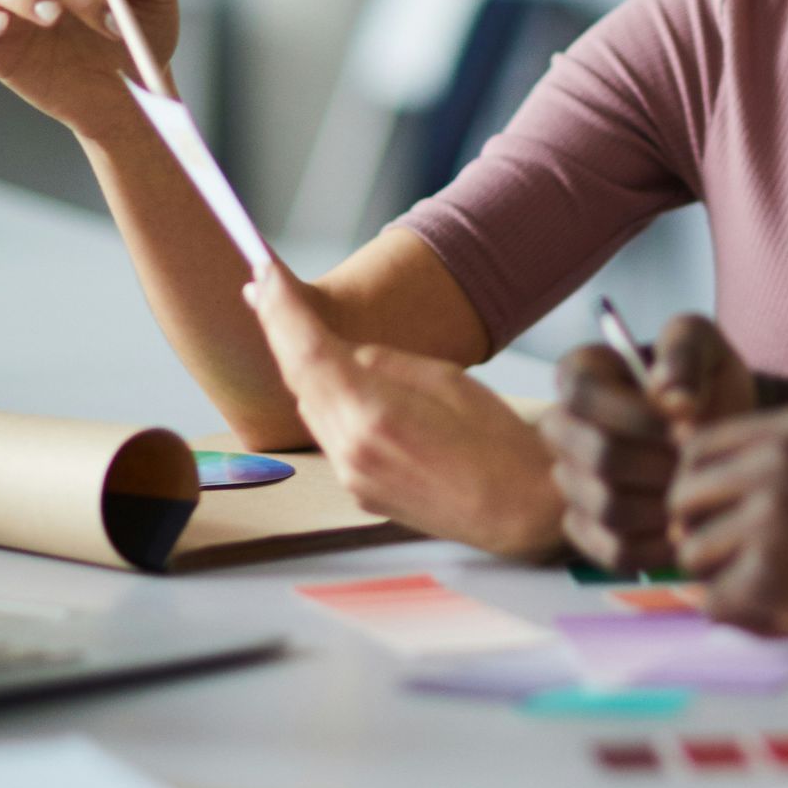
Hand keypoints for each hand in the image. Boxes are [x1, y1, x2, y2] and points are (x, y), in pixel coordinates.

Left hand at [246, 259, 561, 560]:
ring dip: (301, 365)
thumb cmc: (501, 443)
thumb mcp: (448, 381)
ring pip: (311, 407)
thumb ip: (386, 364)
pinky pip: (332, 435)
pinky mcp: (362, 492)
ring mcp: (353, 477)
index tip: (262, 273)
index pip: (306, 351)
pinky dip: (327, 400)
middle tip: (263, 288)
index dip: (279, 309)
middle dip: (279, 330)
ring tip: (288, 322)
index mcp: (373, 415)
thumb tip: (349, 356)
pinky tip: (335, 378)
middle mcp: (351, 451)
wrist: (525, 513)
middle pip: (298, 379)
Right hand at [542, 312, 755, 572]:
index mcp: (580, 373)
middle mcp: (563, 428)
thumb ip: (683, 352)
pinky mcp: (591, 529)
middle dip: (658, 464)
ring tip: (696, 489)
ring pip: (606, 507)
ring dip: (663, 504)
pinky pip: (613, 551)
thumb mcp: (704, 344)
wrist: (725, 428)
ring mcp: (572, 483)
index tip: (687, 426)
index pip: (583, 397)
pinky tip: (685, 525)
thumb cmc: (707, 379)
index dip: (638, 417)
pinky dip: (657, 545)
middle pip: (596, 458)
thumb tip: (669, 394)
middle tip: (697, 464)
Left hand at [669, 402, 787, 667]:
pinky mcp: (774, 573)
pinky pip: (715, 603)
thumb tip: (687, 493)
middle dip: (703, 537)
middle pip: (683, 498)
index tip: (726, 524)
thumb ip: (778, 462)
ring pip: (692, 554)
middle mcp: (781, 459)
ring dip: (724, 581)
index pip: (696, 448)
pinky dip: (744, 619)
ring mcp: (775, 514)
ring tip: (778, 592)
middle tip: (745, 567)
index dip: (701, 492)